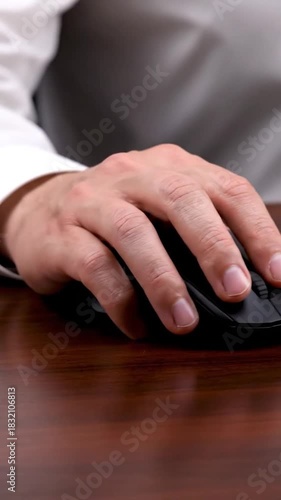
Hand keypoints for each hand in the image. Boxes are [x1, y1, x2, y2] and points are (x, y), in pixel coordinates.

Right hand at [3, 144, 280, 338]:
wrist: (40, 210)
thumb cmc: (114, 216)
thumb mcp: (160, 209)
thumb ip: (197, 231)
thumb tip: (243, 282)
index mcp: (170, 167)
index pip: (226, 189)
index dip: (258, 231)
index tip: (278, 273)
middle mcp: (133, 175)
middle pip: (181, 200)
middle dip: (214, 248)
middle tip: (234, 292)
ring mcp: (94, 200)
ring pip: (134, 232)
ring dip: (164, 280)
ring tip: (184, 322)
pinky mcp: (62, 233)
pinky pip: (95, 265)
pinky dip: (121, 300)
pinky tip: (137, 325)